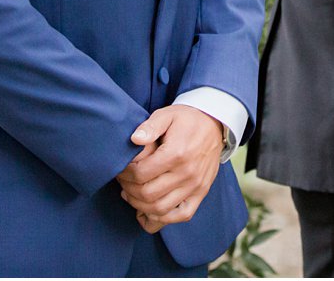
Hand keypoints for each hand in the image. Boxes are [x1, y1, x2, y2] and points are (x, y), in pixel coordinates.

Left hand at [115, 105, 223, 232]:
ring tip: (131, 195)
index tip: (119, 170)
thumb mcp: (167, 114)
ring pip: (161, 209)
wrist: (214, 124)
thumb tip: (134, 139)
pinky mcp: (201, 192)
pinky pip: (182, 215)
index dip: (125, 174)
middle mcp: (187, 173)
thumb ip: (150, 126)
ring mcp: (195, 185)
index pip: (141, 174)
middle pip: (148, 194)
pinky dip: (163, 219)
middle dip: (129, 191)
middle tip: (123, 183)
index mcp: (176, 153)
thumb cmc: (186, 119)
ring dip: (141, 206)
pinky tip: (149, 212)